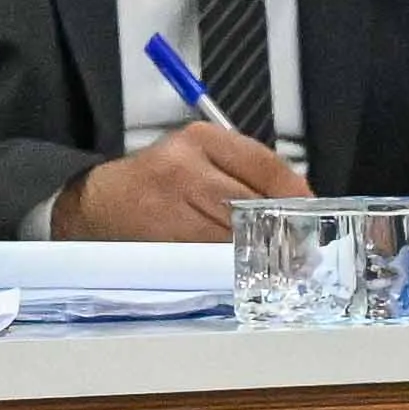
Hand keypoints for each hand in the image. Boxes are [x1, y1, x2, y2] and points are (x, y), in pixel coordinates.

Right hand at [64, 119, 306, 244]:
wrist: (98, 203)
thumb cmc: (159, 181)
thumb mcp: (200, 159)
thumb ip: (247, 174)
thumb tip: (302, 208)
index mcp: (201, 139)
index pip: (267, 167)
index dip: (297, 198)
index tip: (311, 218)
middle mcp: (185, 167)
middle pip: (255, 205)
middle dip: (281, 232)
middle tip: (302, 251)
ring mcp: (170, 205)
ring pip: (237, 236)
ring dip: (261, 253)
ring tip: (275, 264)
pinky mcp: (161, 240)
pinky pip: (213, 259)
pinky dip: (232, 267)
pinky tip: (240, 270)